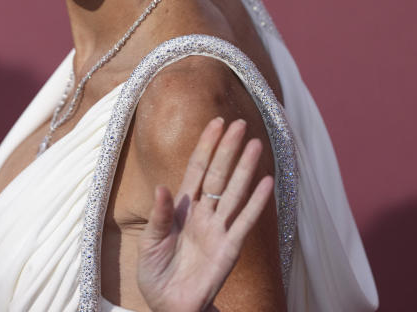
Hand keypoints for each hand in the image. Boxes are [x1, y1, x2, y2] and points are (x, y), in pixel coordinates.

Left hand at [136, 117, 274, 311]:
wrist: (169, 307)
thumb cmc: (156, 274)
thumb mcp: (150, 243)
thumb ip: (158, 216)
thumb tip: (161, 186)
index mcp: (182, 209)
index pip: (196, 170)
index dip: (206, 146)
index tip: (217, 123)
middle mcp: (203, 214)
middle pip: (218, 174)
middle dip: (227, 149)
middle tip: (239, 124)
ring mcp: (218, 230)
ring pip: (234, 192)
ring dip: (245, 168)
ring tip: (256, 144)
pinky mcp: (229, 249)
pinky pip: (245, 222)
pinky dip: (256, 202)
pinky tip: (267, 182)